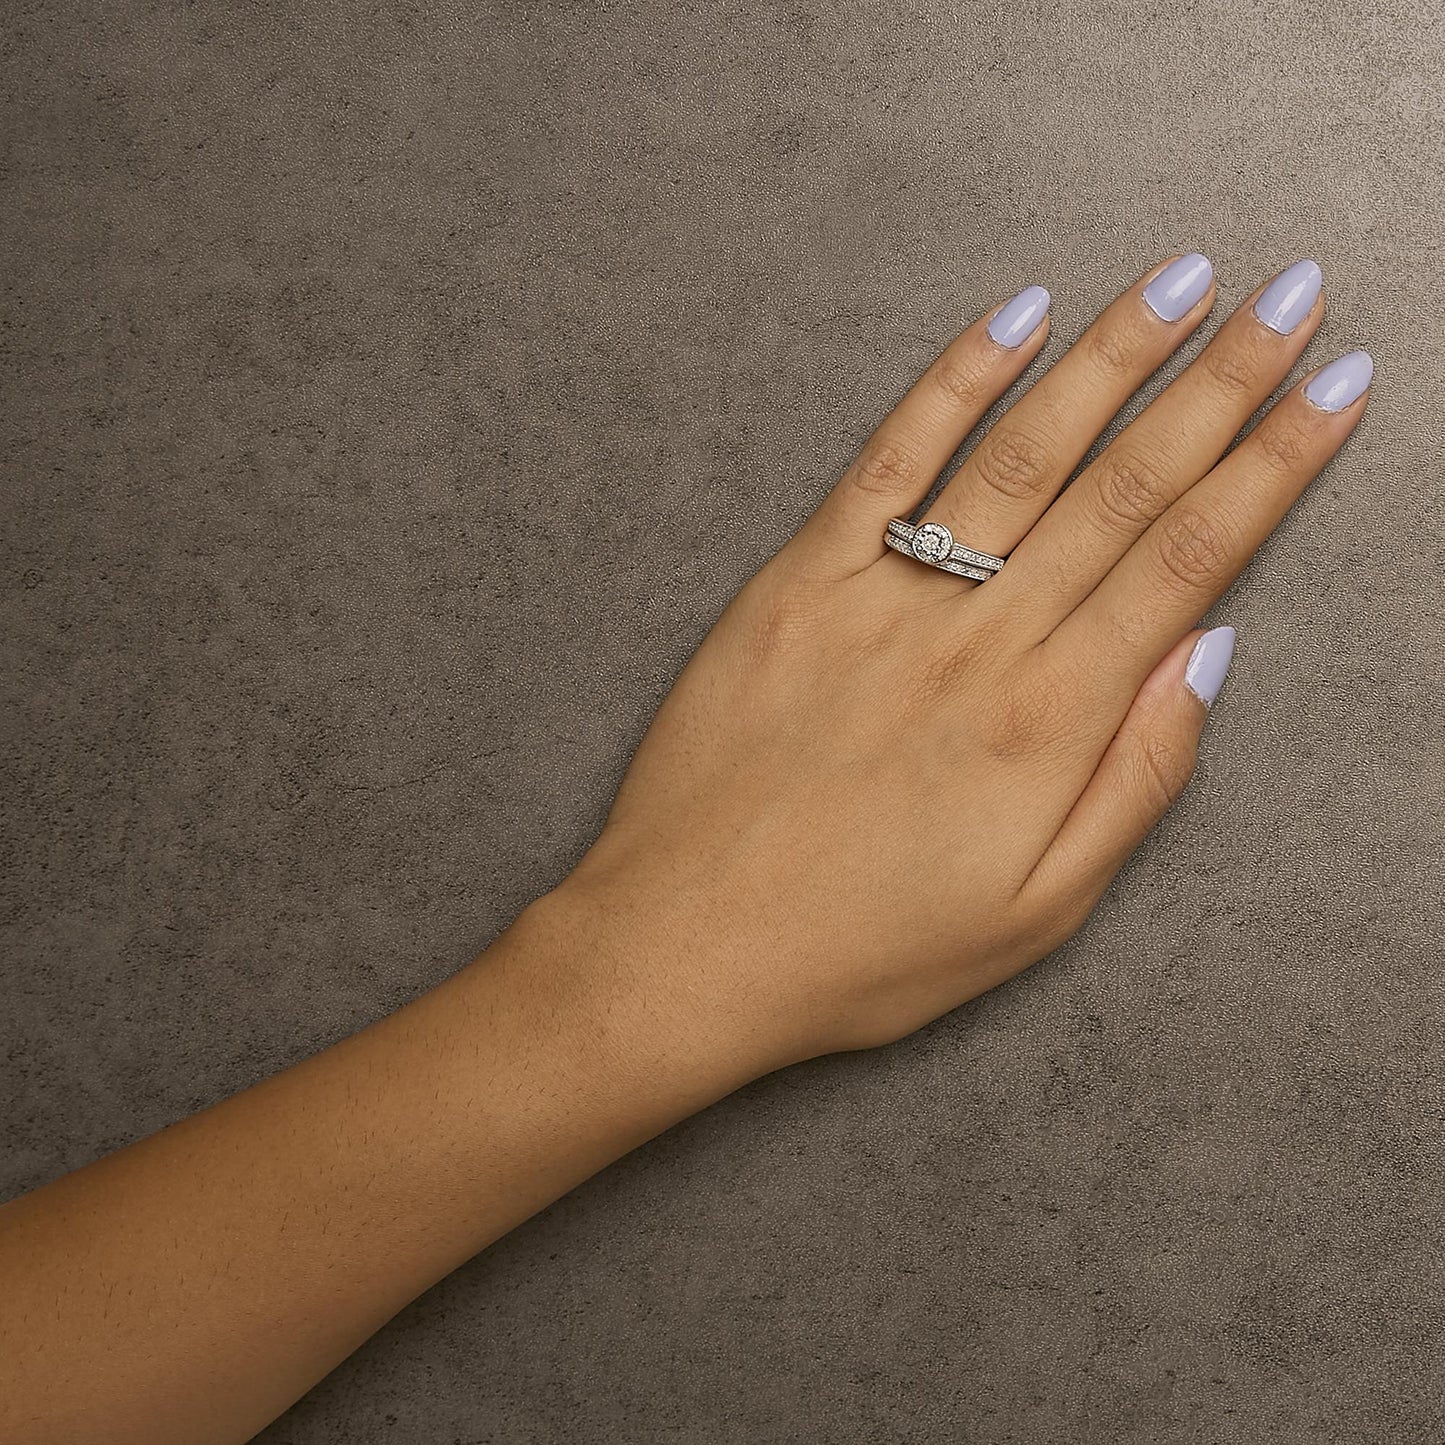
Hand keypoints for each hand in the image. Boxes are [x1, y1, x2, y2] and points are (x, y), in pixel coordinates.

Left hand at [556, 255, 1369, 1070]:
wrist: (686, 946)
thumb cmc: (863, 948)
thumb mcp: (1035, 912)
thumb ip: (1133, 780)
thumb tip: (1203, 654)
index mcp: (1048, 721)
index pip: (1189, 559)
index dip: (1274, 465)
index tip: (1334, 386)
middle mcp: (977, 641)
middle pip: (1124, 487)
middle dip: (1221, 382)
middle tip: (1292, 293)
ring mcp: (881, 601)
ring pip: (1020, 454)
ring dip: (1108, 360)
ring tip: (1182, 282)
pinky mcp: (796, 585)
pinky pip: (888, 466)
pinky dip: (952, 385)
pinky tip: (1013, 318)